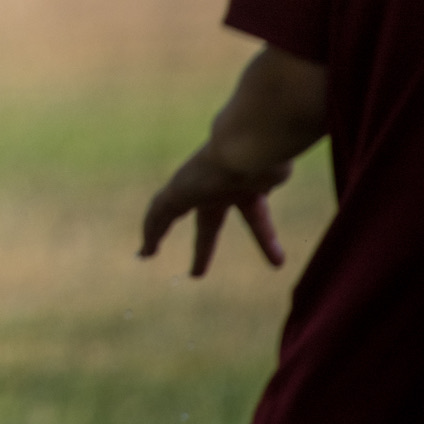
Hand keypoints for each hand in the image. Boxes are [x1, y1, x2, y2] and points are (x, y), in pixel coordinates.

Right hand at [139, 147, 291, 276]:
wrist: (248, 149)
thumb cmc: (210, 172)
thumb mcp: (176, 196)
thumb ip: (158, 218)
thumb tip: (146, 245)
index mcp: (185, 189)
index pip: (165, 213)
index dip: (155, 232)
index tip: (148, 253)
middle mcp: (211, 188)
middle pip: (207, 224)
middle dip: (203, 249)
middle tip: (197, 274)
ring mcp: (238, 185)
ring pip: (249, 221)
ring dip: (261, 244)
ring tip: (276, 264)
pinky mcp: (262, 183)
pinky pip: (267, 217)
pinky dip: (270, 238)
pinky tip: (279, 258)